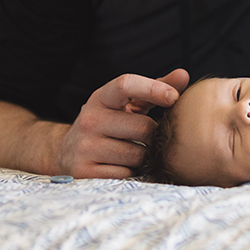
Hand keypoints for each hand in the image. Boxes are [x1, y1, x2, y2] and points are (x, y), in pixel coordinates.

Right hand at [60, 69, 189, 178]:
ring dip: (142, 156)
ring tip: (130, 151)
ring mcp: (84, 147)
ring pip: (137, 155)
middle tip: (146, 137)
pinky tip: (119, 166)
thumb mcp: (126, 104)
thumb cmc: (109, 123)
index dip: (153, 88)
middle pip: (143, 127)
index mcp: (101, 98)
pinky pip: (126, 174)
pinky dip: (130, 172)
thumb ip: (154, 90)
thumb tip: (183, 75)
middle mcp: (89, 120)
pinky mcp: (85, 172)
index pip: (126, 84)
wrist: (66, 152)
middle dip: (152, 135)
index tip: (174, 97)